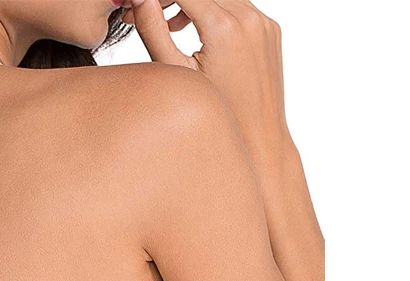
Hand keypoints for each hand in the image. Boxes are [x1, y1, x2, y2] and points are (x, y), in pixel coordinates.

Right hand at [124, 0, 289, 162]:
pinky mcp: (271, 29)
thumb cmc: (214, 115)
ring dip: (195, 1)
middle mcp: (249, 18)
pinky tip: (199, 33)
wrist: (258, 138)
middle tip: (152, 14)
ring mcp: (264, 22)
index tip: (138, 6)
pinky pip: (240, 6)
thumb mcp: (176, 73)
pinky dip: (216, 10)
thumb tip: (138, 0)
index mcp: (225, 28)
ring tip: (173, 26)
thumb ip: (153, 31)